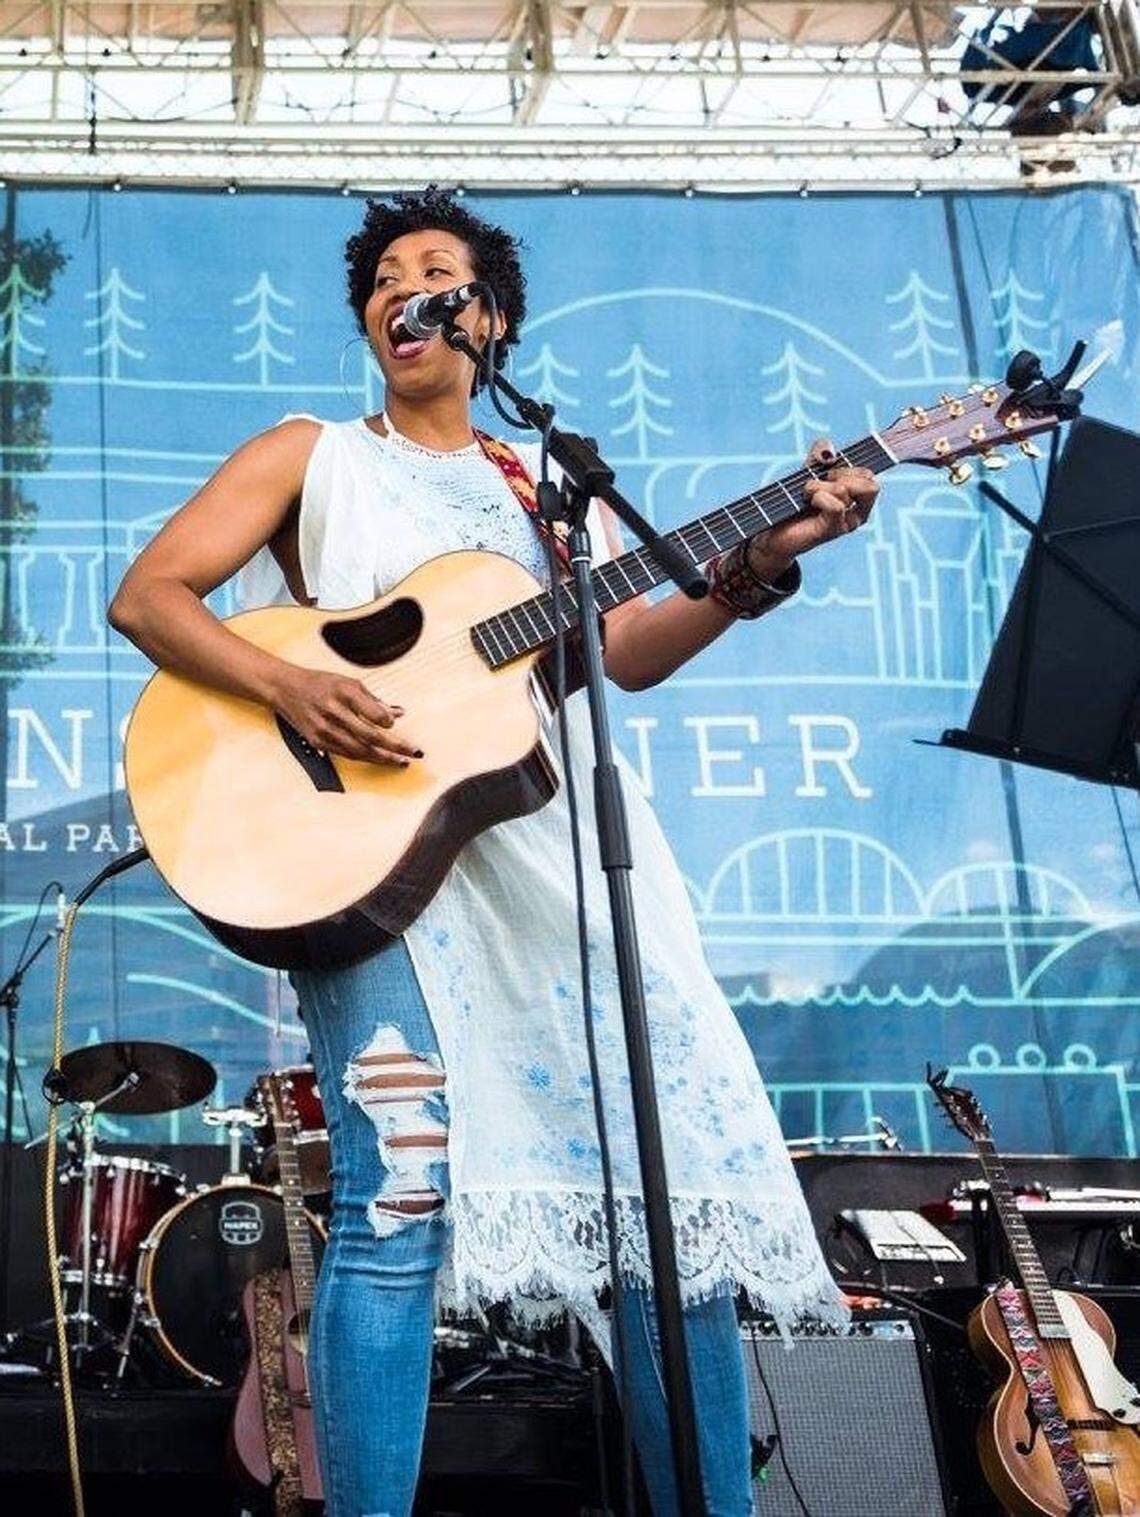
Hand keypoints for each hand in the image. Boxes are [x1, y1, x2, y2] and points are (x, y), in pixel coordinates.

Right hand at [271, 665, 419, 765]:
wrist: (285, 688)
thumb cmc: (319, 683)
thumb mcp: (348, 683)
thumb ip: (374, 700)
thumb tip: (398, 712)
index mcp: (344, 692)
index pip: (374, 714)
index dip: (388, 722)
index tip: (395, 724)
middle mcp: (334, 711)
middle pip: (370, 736)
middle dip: (395, 747)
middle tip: (413, 753)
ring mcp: (324, 729)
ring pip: (360, 750)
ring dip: (383, 758)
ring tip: (399, 761)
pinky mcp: (318, 741)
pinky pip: (346, 754)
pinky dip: (365, 758)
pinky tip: (378, 759)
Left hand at [746, 437, 878, 580]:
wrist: (773, 528)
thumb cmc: (794, 501)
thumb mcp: (809, 471)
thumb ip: (820, 455)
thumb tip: (829, 453)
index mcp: (857, 497)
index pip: (868, 474)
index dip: (847, 467)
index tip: (827, 474)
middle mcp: (857, 512)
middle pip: (867, 482)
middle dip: (838, 475)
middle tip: (819, 485)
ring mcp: (847, 523)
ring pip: (844, 490)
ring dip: (818, 486)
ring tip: (806, 496)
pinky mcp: (833, 531)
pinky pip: (836, 506)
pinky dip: (818, 498)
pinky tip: (807, 503)